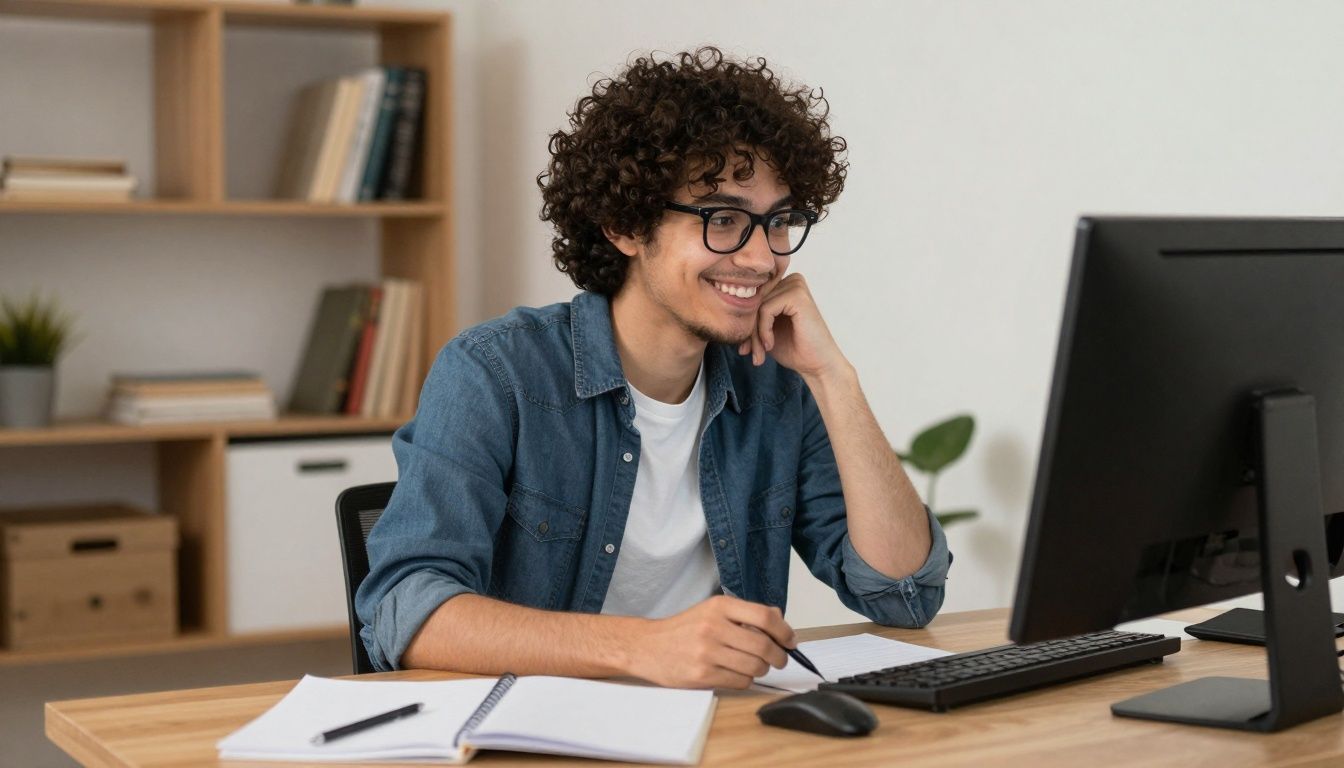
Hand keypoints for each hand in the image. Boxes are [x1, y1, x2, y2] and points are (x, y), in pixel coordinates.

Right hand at [627, 595, 794, 688]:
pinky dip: (745, 680)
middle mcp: (713, 627)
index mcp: (719, 607)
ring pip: (755, 667)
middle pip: (764, 646)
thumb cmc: (683, 629)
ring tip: (754, 666)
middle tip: (779, 659)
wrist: (647, 646)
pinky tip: (735, 673)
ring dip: (761, 669)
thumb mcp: (712, 611)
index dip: (784, 631)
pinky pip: (740, 682)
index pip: (765, 617)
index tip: (790, 640)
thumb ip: (745, 614)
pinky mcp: (702, 675)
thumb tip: (780, 620)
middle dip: (778, 656)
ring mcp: (707, 652)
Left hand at [738, 273, 845, 378]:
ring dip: (754, 334)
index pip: (752, 299)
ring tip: (759, 353)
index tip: (746, 348)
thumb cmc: (794, 348)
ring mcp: (795, 285)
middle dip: (749, 331)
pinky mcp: (797, 295)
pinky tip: (770, 344)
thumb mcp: (764, 331)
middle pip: (753, 301)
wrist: (816, 365)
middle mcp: (790, 280)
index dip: (747, 325)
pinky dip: (763, 330)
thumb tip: (722, 316)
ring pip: (756, 306)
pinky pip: (765, 309)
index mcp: (784, 285)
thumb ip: (750, 318)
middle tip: (753, 354)